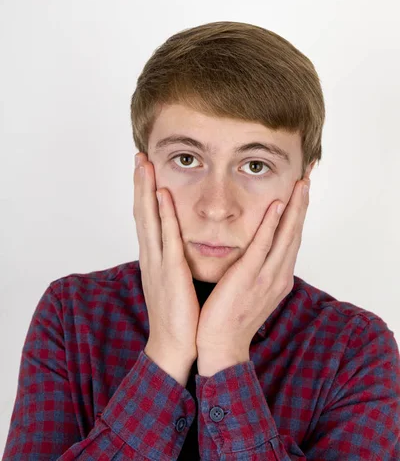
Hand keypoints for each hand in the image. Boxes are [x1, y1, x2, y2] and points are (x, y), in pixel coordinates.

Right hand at [134, 153, 199, 361]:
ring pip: (149, 219)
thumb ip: (176, 260)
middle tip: (138, 156)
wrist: (174, 346)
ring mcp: (158, 262)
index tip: (144, 169)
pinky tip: (162, 194)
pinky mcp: (170, 272)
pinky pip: (166, 237)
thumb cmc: (179, 314)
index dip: (144, 192)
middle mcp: (151, 255)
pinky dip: (163, 214)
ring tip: (144, 164)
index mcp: (155, 257)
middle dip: (139, 183)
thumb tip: (181, 244)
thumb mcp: (176, 280)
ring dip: (145, 190)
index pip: (147, 218)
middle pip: (142, 212)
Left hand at [195, 178, 310, 358]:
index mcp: (278, 277)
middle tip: (306, 179)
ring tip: (299, 185)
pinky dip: (271, 225)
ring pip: (285, 236)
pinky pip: (262, 246)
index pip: (291, 239)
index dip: (297, 214)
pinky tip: (276, 207)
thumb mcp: (251, 290)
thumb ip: (257, 269)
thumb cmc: (231, 318)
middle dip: (301, 205)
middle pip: (295, 233)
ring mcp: (266, 277)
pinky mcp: (249, 278)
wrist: (220, 346)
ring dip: (293, 208)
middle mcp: (278, 275)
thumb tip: (256, 252)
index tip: (300, 193)